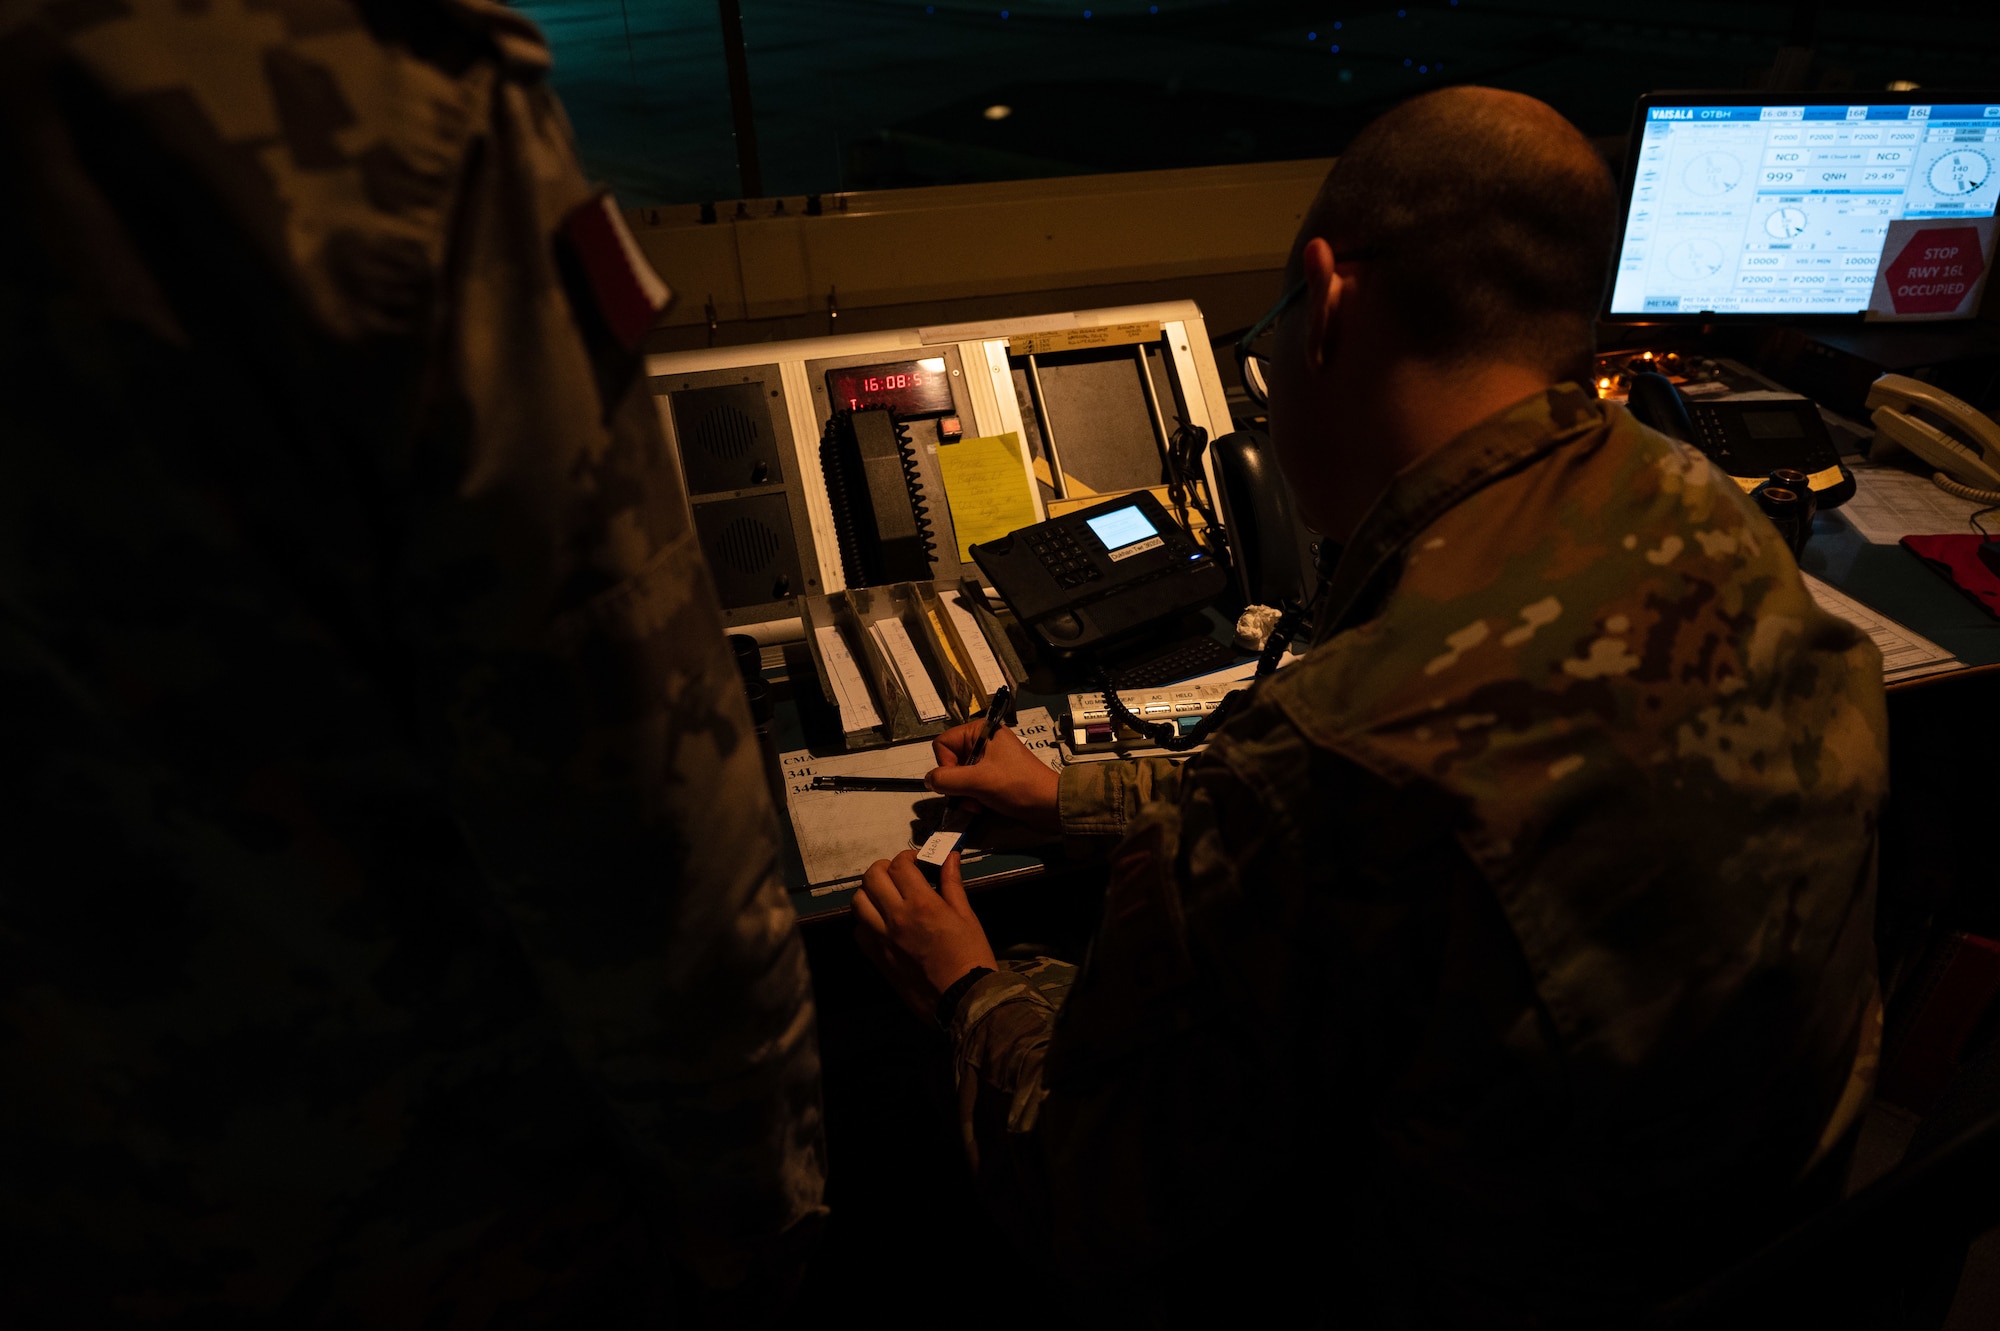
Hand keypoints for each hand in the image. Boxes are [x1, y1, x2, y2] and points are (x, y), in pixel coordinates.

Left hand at [851, 850, 997, 1022]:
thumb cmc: (970, 955)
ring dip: (870, 892)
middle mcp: (896, 918)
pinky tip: (883, 923)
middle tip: (899, 874)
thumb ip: (952, 883)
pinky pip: (859, 931)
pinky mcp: (877, 958)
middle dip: (885, 868)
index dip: (907, 857)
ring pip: (858, 902)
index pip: (900, 865)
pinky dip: (866, 922)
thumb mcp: (966, 915)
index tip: (917, 862)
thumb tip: (949, 857)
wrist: (963, 997)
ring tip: (886, 896)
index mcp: (921, 903)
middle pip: (872, 877)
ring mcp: (882, 939)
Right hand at [927, 723, 1060, 834]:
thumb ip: (947, 779)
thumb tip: (928, 780)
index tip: (959, 780)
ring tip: (977, 805)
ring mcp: (987, 760)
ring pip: (958, 777)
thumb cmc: (1016, 786)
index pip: (942, 743)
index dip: (945, 764)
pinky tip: (982, 807)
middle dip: (956, 784)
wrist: (1048, 806)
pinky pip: (970, 785)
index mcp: (980, 731)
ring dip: (963, 795)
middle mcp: (982, 742)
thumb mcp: (978, 781)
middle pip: (949, 761)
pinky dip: (972, 798)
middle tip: (970, 797)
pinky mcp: (992, 777)